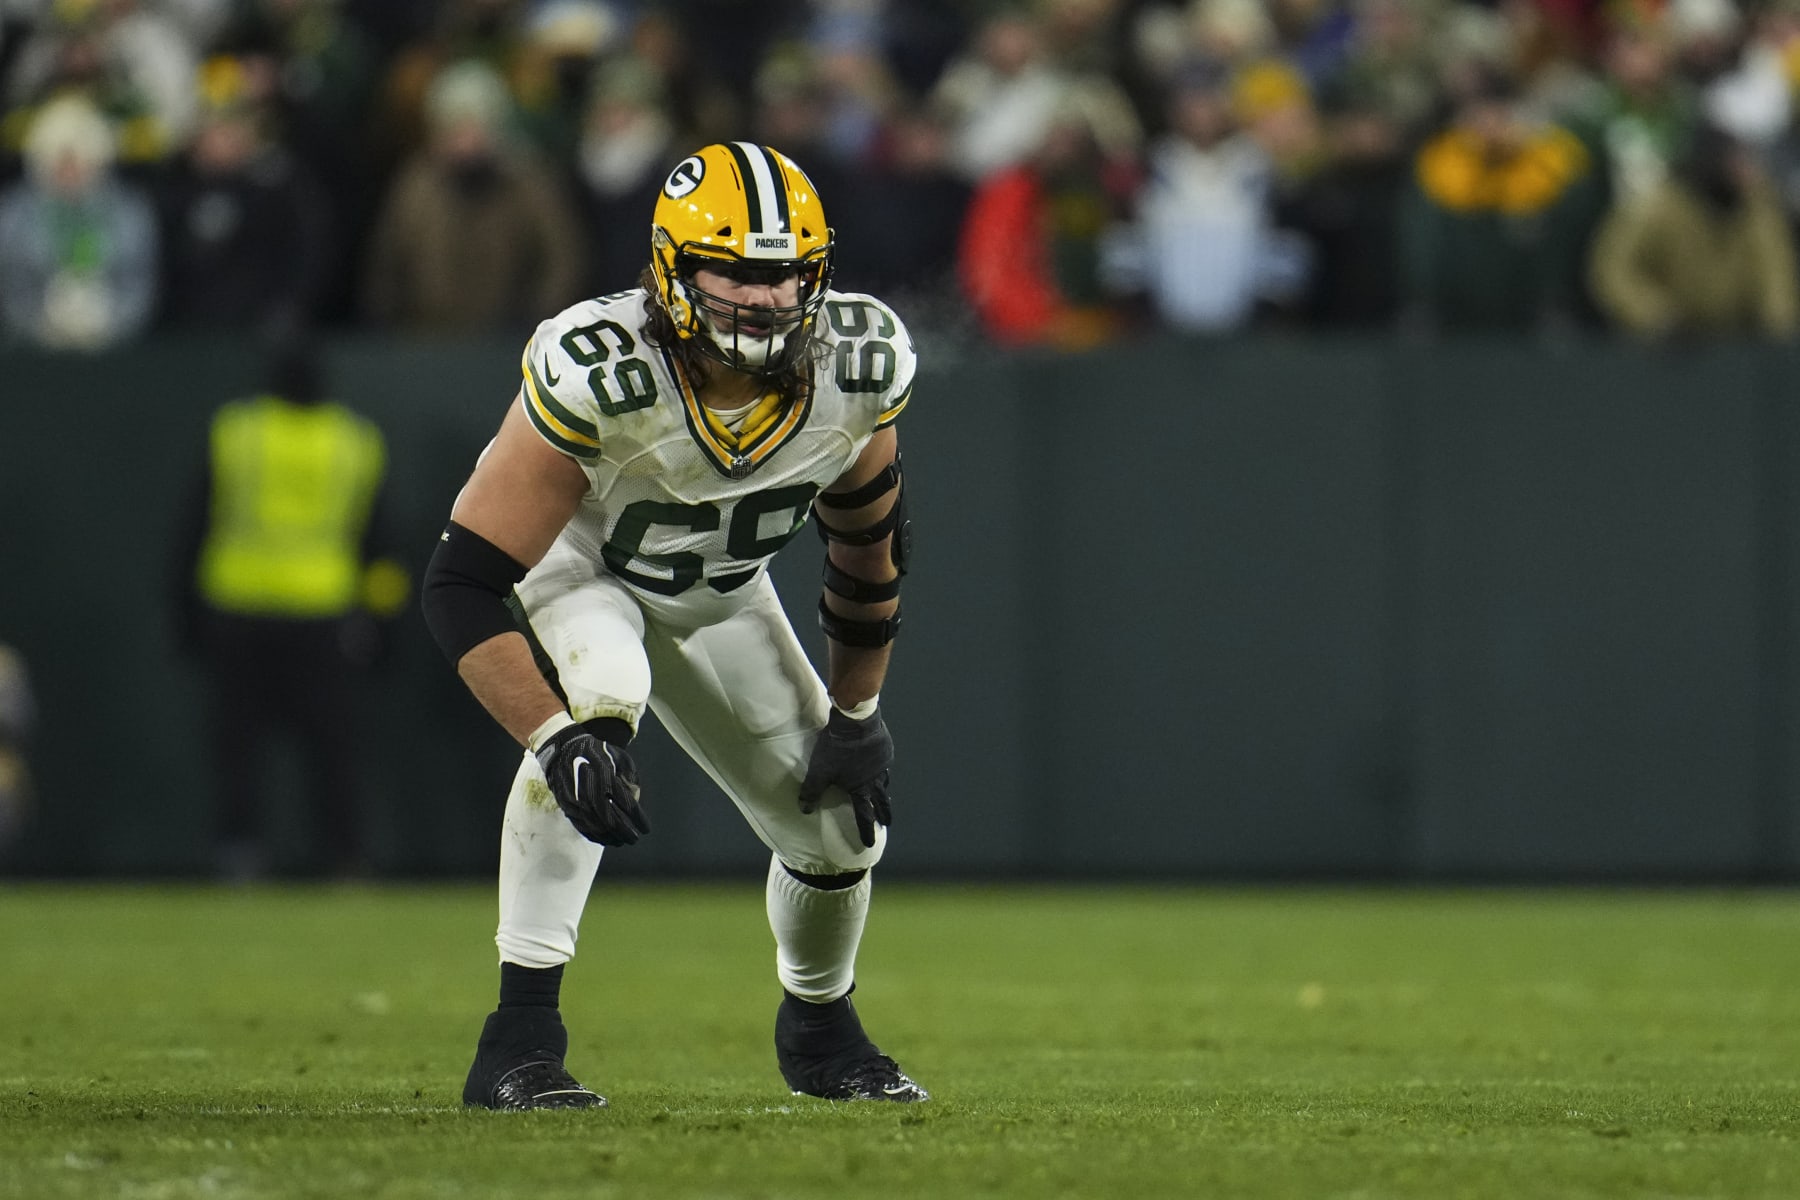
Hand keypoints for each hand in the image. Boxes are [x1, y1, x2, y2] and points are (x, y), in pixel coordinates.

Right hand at [533, 725, 649, 845]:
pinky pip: (582, 826)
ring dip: (610, 838)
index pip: (627, 804)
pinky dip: (595, 836)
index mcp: (606, 776)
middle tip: (634, 839)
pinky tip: (605, 839)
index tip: (646, 828)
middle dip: (625, 832)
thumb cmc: (597, 753)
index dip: (639, 819)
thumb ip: (630, 777)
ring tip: (621, 842)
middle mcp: (589, 790)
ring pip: (595, 826)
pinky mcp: (566, 806)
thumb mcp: (620, 757)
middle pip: (610, 819)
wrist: (564, 750)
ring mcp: (576, 800)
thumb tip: (636, 799)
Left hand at [799, 706, 892, 847]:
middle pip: (881, 802)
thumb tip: (804, 810)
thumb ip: (812, 791)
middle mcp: (875, 780)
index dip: (866, 831)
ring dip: (884, 792)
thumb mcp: (819, 771)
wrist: (855, 722)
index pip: (864, 816)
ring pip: (885, 782)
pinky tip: (879, 765)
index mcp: (861, 789)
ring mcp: (883, 763)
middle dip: (883, 814)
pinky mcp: (885, 748)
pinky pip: (885, 764)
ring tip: (884, 795)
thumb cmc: (836, 749)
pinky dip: (882, 770)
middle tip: (885, 823)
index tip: (870, 843)